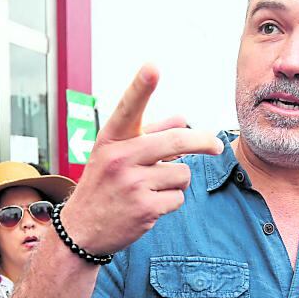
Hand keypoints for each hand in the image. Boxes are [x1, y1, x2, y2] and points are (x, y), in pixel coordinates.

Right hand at [58, 65, 222, 255]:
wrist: (81, 230)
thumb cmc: (103, 185)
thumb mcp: (116, 154)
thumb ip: (149, 134)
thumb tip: (182, 118)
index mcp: (112, 139)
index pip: (129, 108)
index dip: (141, 87)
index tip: (152, 67)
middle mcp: (120, 158)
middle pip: (175, 141)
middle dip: (203, 142)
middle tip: (217, 145)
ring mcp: (132, 184)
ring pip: (182, 173)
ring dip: (177, 181)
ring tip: (152, 188)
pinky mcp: (145, 208)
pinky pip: (178, 198)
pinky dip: (170, 201)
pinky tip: (149, 205)